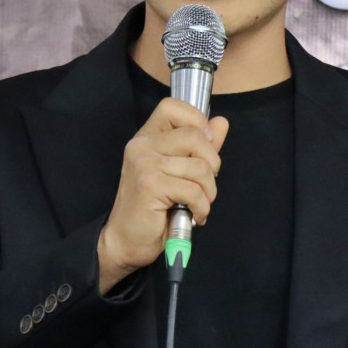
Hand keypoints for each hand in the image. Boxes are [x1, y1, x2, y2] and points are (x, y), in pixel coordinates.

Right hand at [98, 98, 228, 293]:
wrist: (125, 241)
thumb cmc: (152, 209)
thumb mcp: (178, 172)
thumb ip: (200, 147)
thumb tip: (221, 122)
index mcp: (147, 137)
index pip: (173, 106)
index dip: (197, 121)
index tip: (203, 148)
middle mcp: (142, 145)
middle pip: (196, 136)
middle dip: (212, 164)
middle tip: (204, 185)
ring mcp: (144, 163)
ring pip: (200, 166)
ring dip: (209, 192)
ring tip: (198, 204)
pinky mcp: (150, 185)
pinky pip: (194, 190)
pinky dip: (202, 208)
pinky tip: (195, 216)